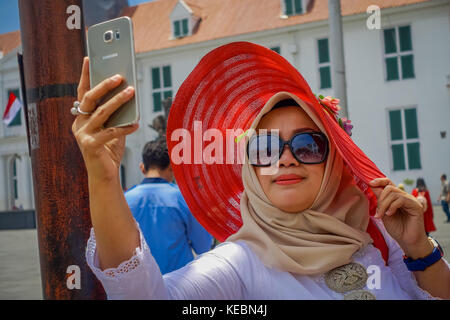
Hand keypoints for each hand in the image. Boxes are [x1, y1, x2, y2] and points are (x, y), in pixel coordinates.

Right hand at [72, 57, 138, 181]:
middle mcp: (79, 124)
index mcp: (81, 117)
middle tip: (119, 76)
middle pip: (90, 99)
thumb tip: (128, 93)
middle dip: (104, 85)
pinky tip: (136, 124)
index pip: (83, 92)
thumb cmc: (109, 149)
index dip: (85, 75)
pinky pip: (111, 132)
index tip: (88, 58)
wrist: (104, 175)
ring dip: (118, 101)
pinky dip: (125, 128)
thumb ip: (116, 114)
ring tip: (131, 91)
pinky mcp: (91, 146)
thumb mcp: (112, 128)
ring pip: (101, 113)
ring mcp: (83, 135)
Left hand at [369, 178, 429, 256]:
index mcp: (396, 197)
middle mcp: (404, 196)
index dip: (379, 181)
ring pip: (393, 193)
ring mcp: (411, 200)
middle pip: (388, 188)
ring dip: (384, 204)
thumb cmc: (397, 228)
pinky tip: (390, 214)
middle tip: (378, 213)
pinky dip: (392, 206)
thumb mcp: (383, 212)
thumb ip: (380, 200)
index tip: (370, 183)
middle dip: (380, 199)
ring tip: (382, 215)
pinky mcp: (416, 205)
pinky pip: (401, 199)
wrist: (407, 240)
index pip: (388, 183)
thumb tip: (372, 185)